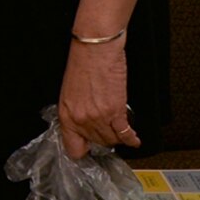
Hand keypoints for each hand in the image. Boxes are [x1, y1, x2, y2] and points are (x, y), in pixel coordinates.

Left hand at [58, 39, 134, 158]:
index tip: (89, 150)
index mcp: (66, 115)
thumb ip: (75, 111)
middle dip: (103, 140)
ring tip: (120, 133)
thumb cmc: (82, 64)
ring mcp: (98, 117)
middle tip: (108, 134)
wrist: (95, 48)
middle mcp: (80, 120)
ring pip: (111, 140)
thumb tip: (84, 124)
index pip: (72, 148)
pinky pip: (125, 133)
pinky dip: (131, 138)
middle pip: (96, 144)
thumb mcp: (69, 92)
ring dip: (117, 137)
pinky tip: (134, 140)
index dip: (83, 151)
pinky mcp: (115, 111)